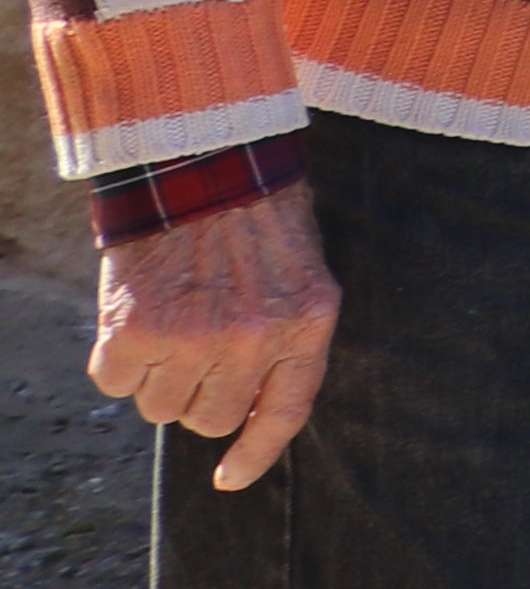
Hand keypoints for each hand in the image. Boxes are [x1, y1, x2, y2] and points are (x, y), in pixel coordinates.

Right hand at [91, 178, 334, 491]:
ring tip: (169, 316)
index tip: (229, 478)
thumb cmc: (254, 214)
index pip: (285, 412)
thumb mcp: (298, 271)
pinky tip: (135, 312)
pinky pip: (115, 382)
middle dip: (199, 391)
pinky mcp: (136, 332)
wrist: (204, 159)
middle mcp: (254, 340)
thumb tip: (249, 406)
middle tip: (195, 342)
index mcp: (306, 323)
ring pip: (159, 406)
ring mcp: (195, 339)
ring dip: (157, 374)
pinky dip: (117, 357)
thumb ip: (283, 334)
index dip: (255, 454)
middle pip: (211, 417)